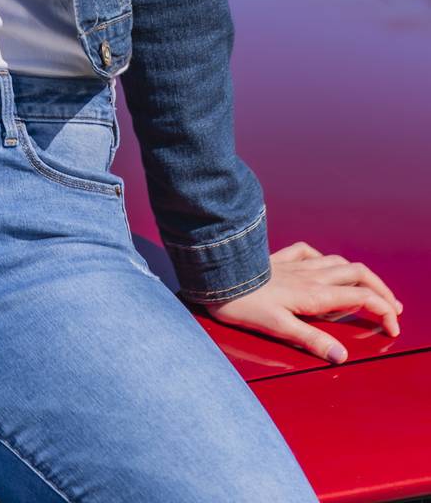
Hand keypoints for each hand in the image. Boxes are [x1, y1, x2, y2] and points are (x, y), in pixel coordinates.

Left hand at [200, 241, 402, 362]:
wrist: (217, 277)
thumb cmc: (243, 304)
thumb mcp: (278, 328)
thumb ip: (311, 341)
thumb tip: (341, 356)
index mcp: (315, 294)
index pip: (361, 298)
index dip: (383, 311)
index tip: (392, 328)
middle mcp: (310, 276)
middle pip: (358, 274)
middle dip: (380, 290)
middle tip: (393, 308)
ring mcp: (296, 265)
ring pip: (338, 262)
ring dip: (359, 275)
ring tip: (369, 288)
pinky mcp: (279, 259)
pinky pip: (308, 252)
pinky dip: (324, 259)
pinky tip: (323, 265)